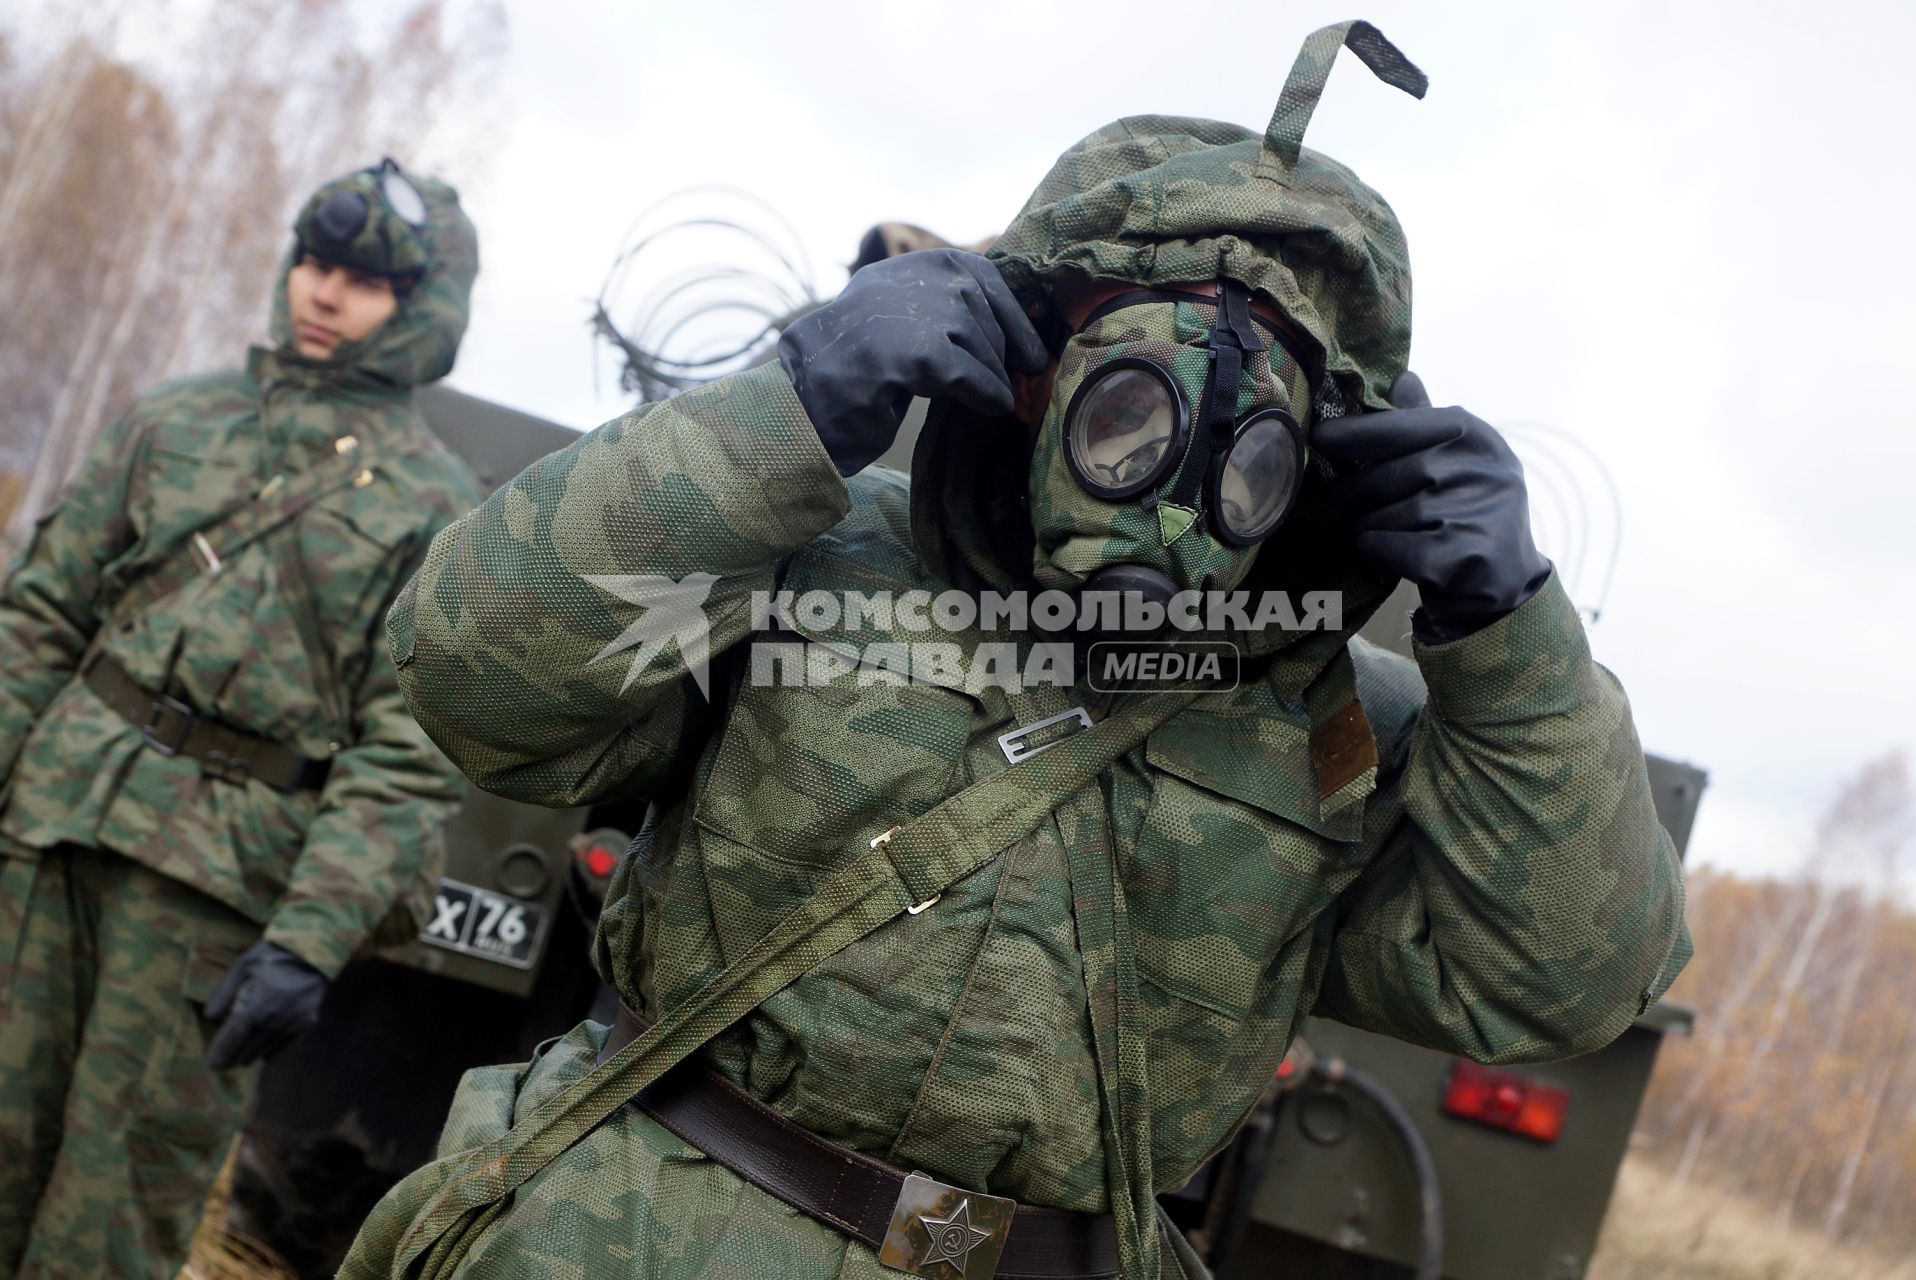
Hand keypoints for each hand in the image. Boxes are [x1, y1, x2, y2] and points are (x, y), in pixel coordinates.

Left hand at [203, 940, 327, 1069]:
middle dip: (234, 1058)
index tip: (212, 1064)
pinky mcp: (309, 1022)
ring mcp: (294, 1024)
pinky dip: (272, 1048)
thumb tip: (210, 1016)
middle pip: (249, 1051)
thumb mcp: (244, 965)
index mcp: (257, 1008)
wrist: (318, 949)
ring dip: (252, 1055)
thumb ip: (224, 992)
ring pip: (267, 1051)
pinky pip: (285, 1044)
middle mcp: (275, 1022)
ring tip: (242, 1057)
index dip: (221, 1054)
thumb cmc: (275, 954)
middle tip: (223, 1064)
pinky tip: (264, 1047)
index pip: (234, 1040)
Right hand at [777, 249, 1047, 475]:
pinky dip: (987, 394)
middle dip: (1001, 353)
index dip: (1013, 316)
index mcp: (911, 265)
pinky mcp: (913, 354)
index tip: (1031, 349)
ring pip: (982, 345)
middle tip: (1010, 382)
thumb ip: (942, 307)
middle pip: (985, 313)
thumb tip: (1016, 326)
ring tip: (992, 399)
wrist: (800, 400)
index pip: (982, 276)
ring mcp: (912, 313)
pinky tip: (991, 408)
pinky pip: (972, 376)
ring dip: (992, 377)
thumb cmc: (853, 369)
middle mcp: (912, 278)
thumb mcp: (899, 317)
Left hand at [1312, 372, 1551, 643]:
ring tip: (1355, 531)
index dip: (1352, 433)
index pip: (1398, 426)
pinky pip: (1386, 547)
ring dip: (1359, 527)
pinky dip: (1376, 552)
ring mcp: (1472, 511)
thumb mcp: (1459, 460)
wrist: (1504, 582)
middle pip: (1380, 478)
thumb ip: (1427, 421)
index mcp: (1472, 434)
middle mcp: (1477, 467)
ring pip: (1378, 515)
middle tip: (1310, 505)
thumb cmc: (1464, 512)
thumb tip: (1401, 376)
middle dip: (1341, 496)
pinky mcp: (1460, 556)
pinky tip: (1385, 554)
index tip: (1318, 438)